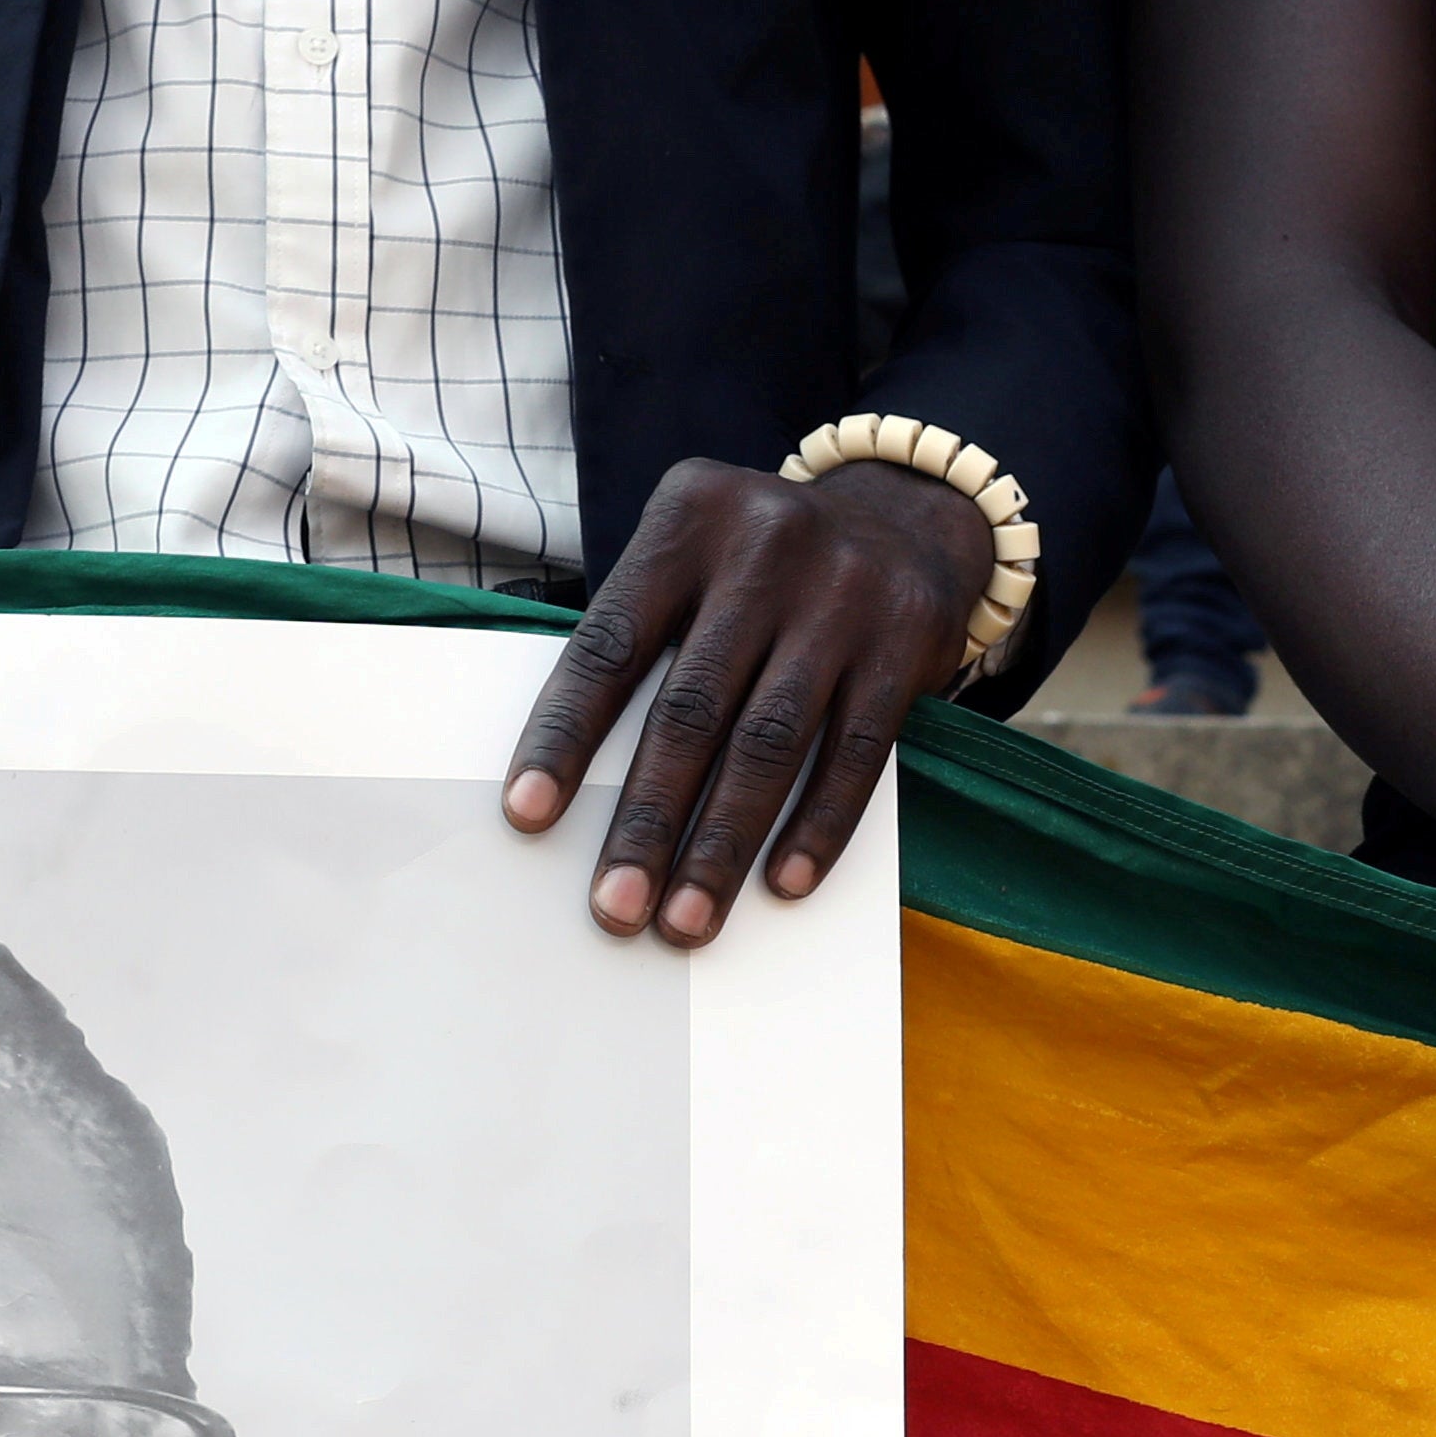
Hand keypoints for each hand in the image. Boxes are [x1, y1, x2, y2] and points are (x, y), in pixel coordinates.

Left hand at [502, 456, 993, 940]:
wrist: (906, 517)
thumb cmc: (766, 564)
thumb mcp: (698, 554)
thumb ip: (650, 632)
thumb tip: (585, 780)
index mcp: (687, 520)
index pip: (611, 644)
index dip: (566, 736)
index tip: (529, 815)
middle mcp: (764, 549)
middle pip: (690, 709)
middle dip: (648, 820)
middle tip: (618, 906)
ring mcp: (842, 596)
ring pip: (769, 744)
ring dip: (723, 845)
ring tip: (688, 919)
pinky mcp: (904, 644)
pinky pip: (855, 754)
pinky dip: (818, 825)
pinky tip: (785, 882)